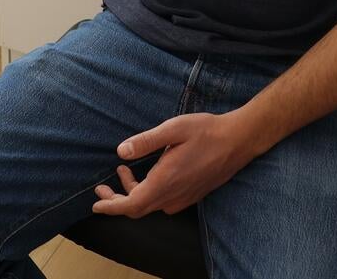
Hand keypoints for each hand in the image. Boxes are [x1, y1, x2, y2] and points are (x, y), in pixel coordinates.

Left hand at [91, 111, 255, 217]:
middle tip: (104, 187)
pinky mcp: (193, 195)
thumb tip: (121, 151)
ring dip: (134, 193)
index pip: (130, 205)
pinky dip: (150, 193)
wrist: (240, 140)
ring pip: (151, 205)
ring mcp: (184, 197)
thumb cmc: (208, 131)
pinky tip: (152, 175)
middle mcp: (172, 196)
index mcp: (164, 181)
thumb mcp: (175, 128)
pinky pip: (164, 202)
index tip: (96, 203)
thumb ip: (147, 141)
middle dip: (118, 199)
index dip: (111, 206)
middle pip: (137, 208)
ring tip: (126, 171)